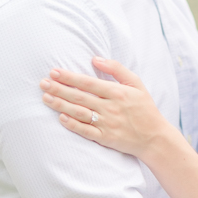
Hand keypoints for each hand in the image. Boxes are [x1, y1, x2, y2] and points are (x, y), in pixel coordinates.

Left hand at [40, 58, 166, 156]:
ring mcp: (107, 124)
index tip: (54, 72)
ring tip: (46, 98)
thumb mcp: (136, 83)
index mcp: (117, 92)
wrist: (155, 137)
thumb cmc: (144, 108)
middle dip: (59, 89)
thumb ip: (117, 69)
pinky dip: (73, 125)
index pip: (88, 83)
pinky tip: (60, 118)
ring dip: (61, 105)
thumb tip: (95, 58)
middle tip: (43, 83)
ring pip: (80, 113)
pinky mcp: (106, 138)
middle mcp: (111, 108)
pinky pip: (86, 131)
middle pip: (80, 97)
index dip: (69, 77)